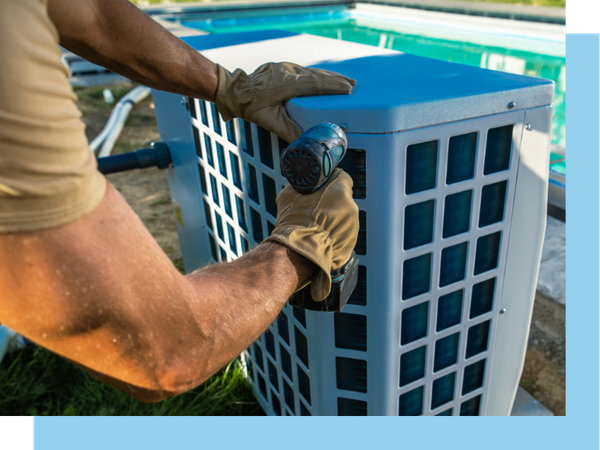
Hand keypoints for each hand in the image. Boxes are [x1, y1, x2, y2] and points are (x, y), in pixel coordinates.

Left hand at [215, 62, 355, 142]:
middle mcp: (289, 72)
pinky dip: (318, 74)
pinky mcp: (283, 67)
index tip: (348, 89)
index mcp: (287, 85)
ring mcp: (285, 67)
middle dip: (336, 80)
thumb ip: (289, 132)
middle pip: (318, 75)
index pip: (316, 84)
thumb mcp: (271, 122)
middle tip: (353, 85)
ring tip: (345, 80)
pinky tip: (325, 76)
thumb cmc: (251, 106)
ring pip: (313, 71)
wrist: (235, 90)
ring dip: (329, 75)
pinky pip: (305, 70)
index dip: (333, 86)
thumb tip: (305, 143)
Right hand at [264, 169, 358, 300]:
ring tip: (317, 226)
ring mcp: (353, 224)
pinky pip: (343, 232)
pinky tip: (321, 237)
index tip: (324, 188)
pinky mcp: (351, 241)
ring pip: (344, 217)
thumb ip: (303, 186)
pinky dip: (334, 234)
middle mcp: (350, 205)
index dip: (331, 183)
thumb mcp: (290, 194)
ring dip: (334, 219)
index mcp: (339, 189)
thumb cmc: (294, 221)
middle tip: (317, 209)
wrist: (298, 250)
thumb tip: (304, 185)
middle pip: (344, 199)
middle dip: (332, 203)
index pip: (342, 178)